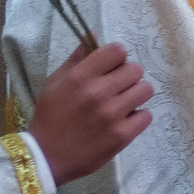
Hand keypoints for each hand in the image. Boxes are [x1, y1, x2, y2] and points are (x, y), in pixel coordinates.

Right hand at [31, 39, 152, 181]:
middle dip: (128, 76)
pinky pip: (146, 115)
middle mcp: (98, 92)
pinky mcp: (122, 134)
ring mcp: (113, 114)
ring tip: (123, 103)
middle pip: (136, 69)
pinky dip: (138, 117)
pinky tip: (124, 121)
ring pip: (145, 90)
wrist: (46, 157)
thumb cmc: (50, 117)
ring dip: (136, 95)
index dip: (117, 58)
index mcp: (80, 77)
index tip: (112, 67)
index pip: (117, 51)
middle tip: (117, 88)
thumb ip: (77, 59)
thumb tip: (95, 36)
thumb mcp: (55, 83)